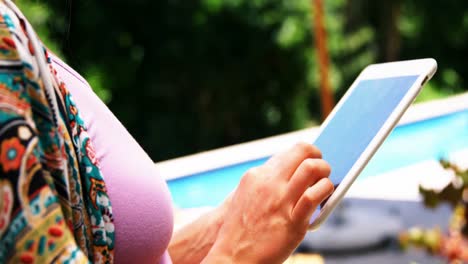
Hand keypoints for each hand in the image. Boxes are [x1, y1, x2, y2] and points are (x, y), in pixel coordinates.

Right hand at [203, 142, 333, 263]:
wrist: (232, 256)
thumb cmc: (241, 229)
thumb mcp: (246, 196)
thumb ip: (266, 183)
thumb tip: (293, 174)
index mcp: (256, 176)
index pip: (289, 153)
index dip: (304, 156)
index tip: (310, 161)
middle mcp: (268, 183)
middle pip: (302, 151)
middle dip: (317, 155)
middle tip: (322, 167)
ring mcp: (280, 201)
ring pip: (311, 168)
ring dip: (325, 171)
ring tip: (325, 180)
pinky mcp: (292, 221)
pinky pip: (314, 196)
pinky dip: (326, 190)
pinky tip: (325, 195)